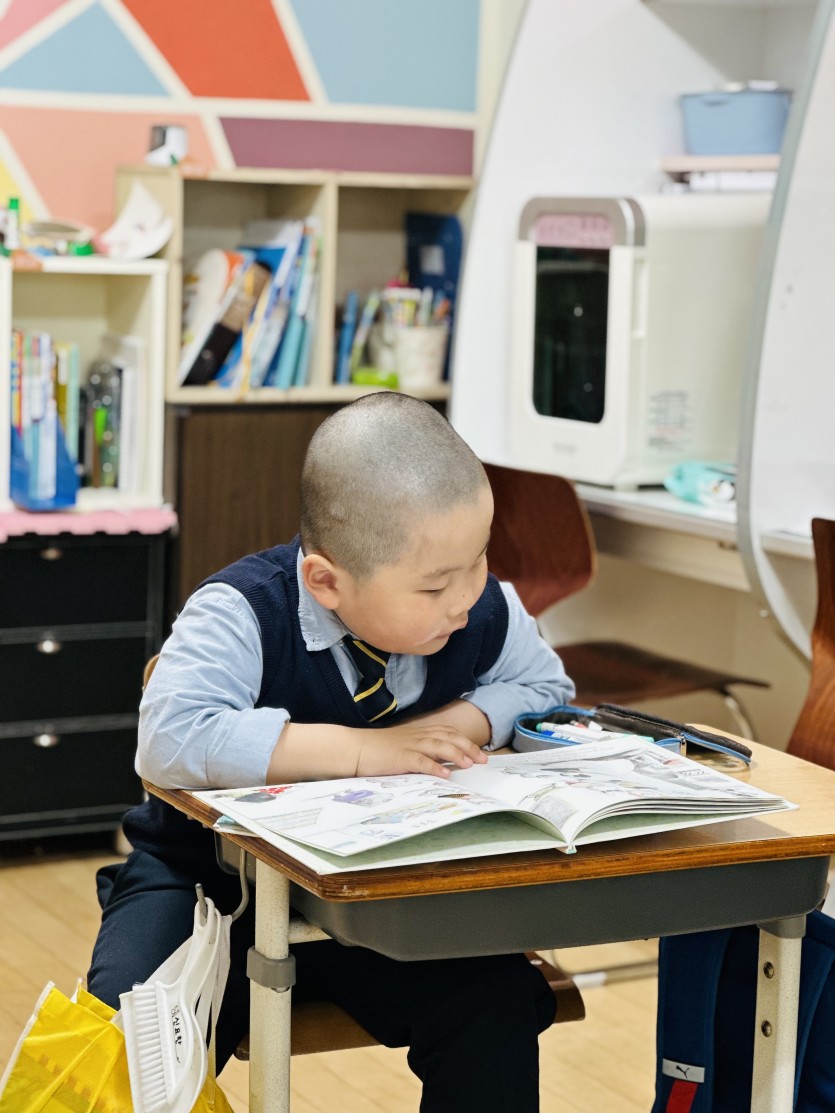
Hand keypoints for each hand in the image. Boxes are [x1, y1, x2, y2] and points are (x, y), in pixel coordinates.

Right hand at [354, 722, 488, 778]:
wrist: (355, 749)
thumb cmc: (379, 750)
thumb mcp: (404, 746)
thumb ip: (422, 750)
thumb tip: (442, 762)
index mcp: (419, 733)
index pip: (448, 732)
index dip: (466, 741)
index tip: (480, 753)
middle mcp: (417, 736)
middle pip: (448, 737)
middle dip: (468, 747)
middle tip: (482, 759)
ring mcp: (409, 746)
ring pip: (438, 746)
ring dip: (456, 754)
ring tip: (469, 764)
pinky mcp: (400, 758)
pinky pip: (420, 761)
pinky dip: (434, 767)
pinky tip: (445, 774)